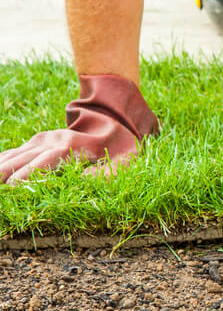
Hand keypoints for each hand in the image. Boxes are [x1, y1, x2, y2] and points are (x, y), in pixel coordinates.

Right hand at [0, 75, 158, 184]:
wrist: (114, 117)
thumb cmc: (120, 146)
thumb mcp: (122, 162)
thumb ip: (103, 176)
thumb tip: (80, 185)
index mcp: (71, 146)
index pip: (44, 162)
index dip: (28, 176)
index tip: (13, 189)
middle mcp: (51, 141)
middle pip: (22, 159)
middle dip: (5, 174)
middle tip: (0, 192)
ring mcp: (42, 140)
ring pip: (13, 155)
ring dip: (0, 169)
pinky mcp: (37, 142)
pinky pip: (14, 153)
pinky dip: (2, 161)